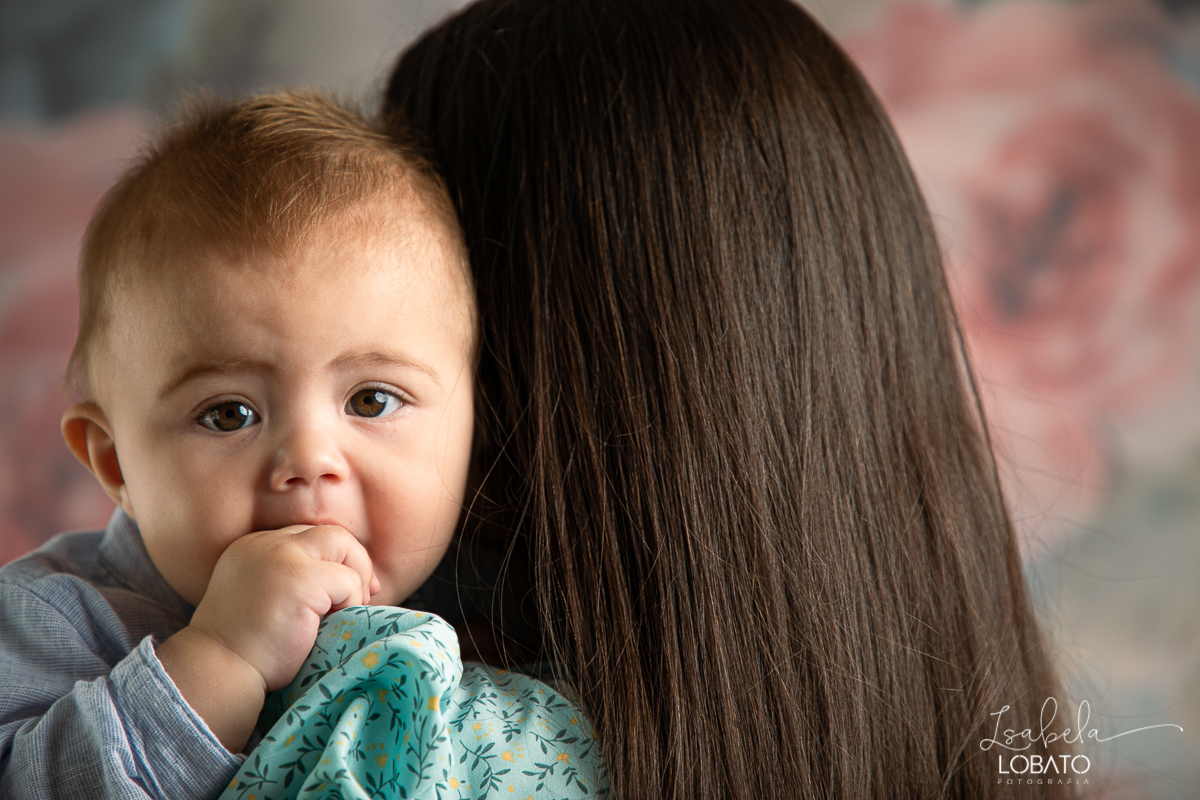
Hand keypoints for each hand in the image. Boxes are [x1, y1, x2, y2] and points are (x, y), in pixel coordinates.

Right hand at [187, 524, 380, 691]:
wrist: (220, 672)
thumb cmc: (247, 648)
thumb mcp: (265, 598)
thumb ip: (294, 577)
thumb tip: (352, 574)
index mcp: (253, 547)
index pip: (309, 537)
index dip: (336, 559)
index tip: (349, 590)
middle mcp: (265, 544)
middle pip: (330, 533)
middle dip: (356, 562)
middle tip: (363, 596)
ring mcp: (282, 556)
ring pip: (343, 544)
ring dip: (356, 580)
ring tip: (343, 613)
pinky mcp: (299, 578)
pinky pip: (347, 580)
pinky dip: (351, 602)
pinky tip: (330, 625)